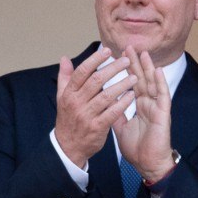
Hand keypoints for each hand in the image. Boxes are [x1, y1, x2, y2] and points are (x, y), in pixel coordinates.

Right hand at [53, 47, 134, 166]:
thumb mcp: (62, 98)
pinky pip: (112, 112)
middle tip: (127, 61)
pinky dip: (123, 103)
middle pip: (96, 80)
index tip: (108, 51)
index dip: (95, 59)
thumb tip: (65, 58)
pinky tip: (132, 95)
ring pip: (106, 95)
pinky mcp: (97, 127)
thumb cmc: (69, 119)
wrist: (68, 147)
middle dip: (113, 68)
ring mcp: (86, 115)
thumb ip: (65, 77)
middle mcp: (76, 103)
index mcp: (68, 94)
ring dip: (122, 84)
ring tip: (135, 77)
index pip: (82, 72)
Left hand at [113, 47, 174, 181]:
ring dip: (148, 67)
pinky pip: (162, 95)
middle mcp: (149, 104)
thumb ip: (115, 112)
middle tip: (129, 46)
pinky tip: (157, 70)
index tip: (119, 55)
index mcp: (139, 106)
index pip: (132, 83)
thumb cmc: (137, 149)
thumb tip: (106, 100)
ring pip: (152, 83)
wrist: (148, 164)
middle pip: (141, 79)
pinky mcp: (163, 114)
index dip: (126, 69)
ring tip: (143, 52)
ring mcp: (157, 108)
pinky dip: (160, 82)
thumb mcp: (120, 127)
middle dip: (135, 62)